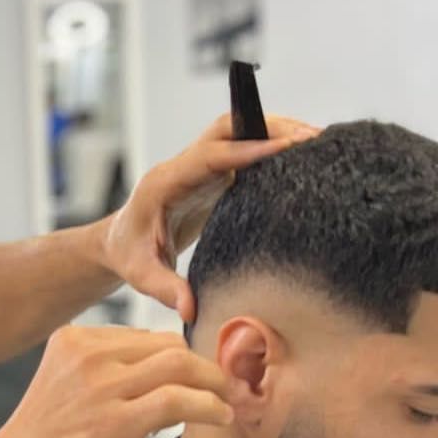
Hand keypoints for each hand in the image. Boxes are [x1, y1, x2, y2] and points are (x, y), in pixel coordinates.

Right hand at [0, 327, 234, 437]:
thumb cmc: (43, 436)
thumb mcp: (67, 384)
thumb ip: (108, 370)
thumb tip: (172, 375)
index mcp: (74, 337)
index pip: (146, 337)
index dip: (181, 357)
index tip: (201, 376)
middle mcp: (88, 352)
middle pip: (168, 345)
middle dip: (203, 366)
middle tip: (226, 386)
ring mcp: (101, 384)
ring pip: (180, 365)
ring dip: (214, 383)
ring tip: (229, 400)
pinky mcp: (114, 420)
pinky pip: (178, 400)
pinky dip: (209, 406)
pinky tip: (222, 416)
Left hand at [102, 114, 318, 323]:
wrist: (119, 241)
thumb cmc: (129, 255)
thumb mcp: (141, 274)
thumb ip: (164, 289)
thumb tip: (190, 310)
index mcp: (166, 182)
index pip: (210, 157)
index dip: (248, 150)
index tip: (286, 146)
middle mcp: (184, 167)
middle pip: (228, 130)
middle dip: (270, 127)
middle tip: (313, 138)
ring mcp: (200, 168)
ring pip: (238, 134)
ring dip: (274, 132)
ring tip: (318, 142)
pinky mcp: (214, 176)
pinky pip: (244, 152)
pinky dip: (271, 148)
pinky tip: (302, 158)